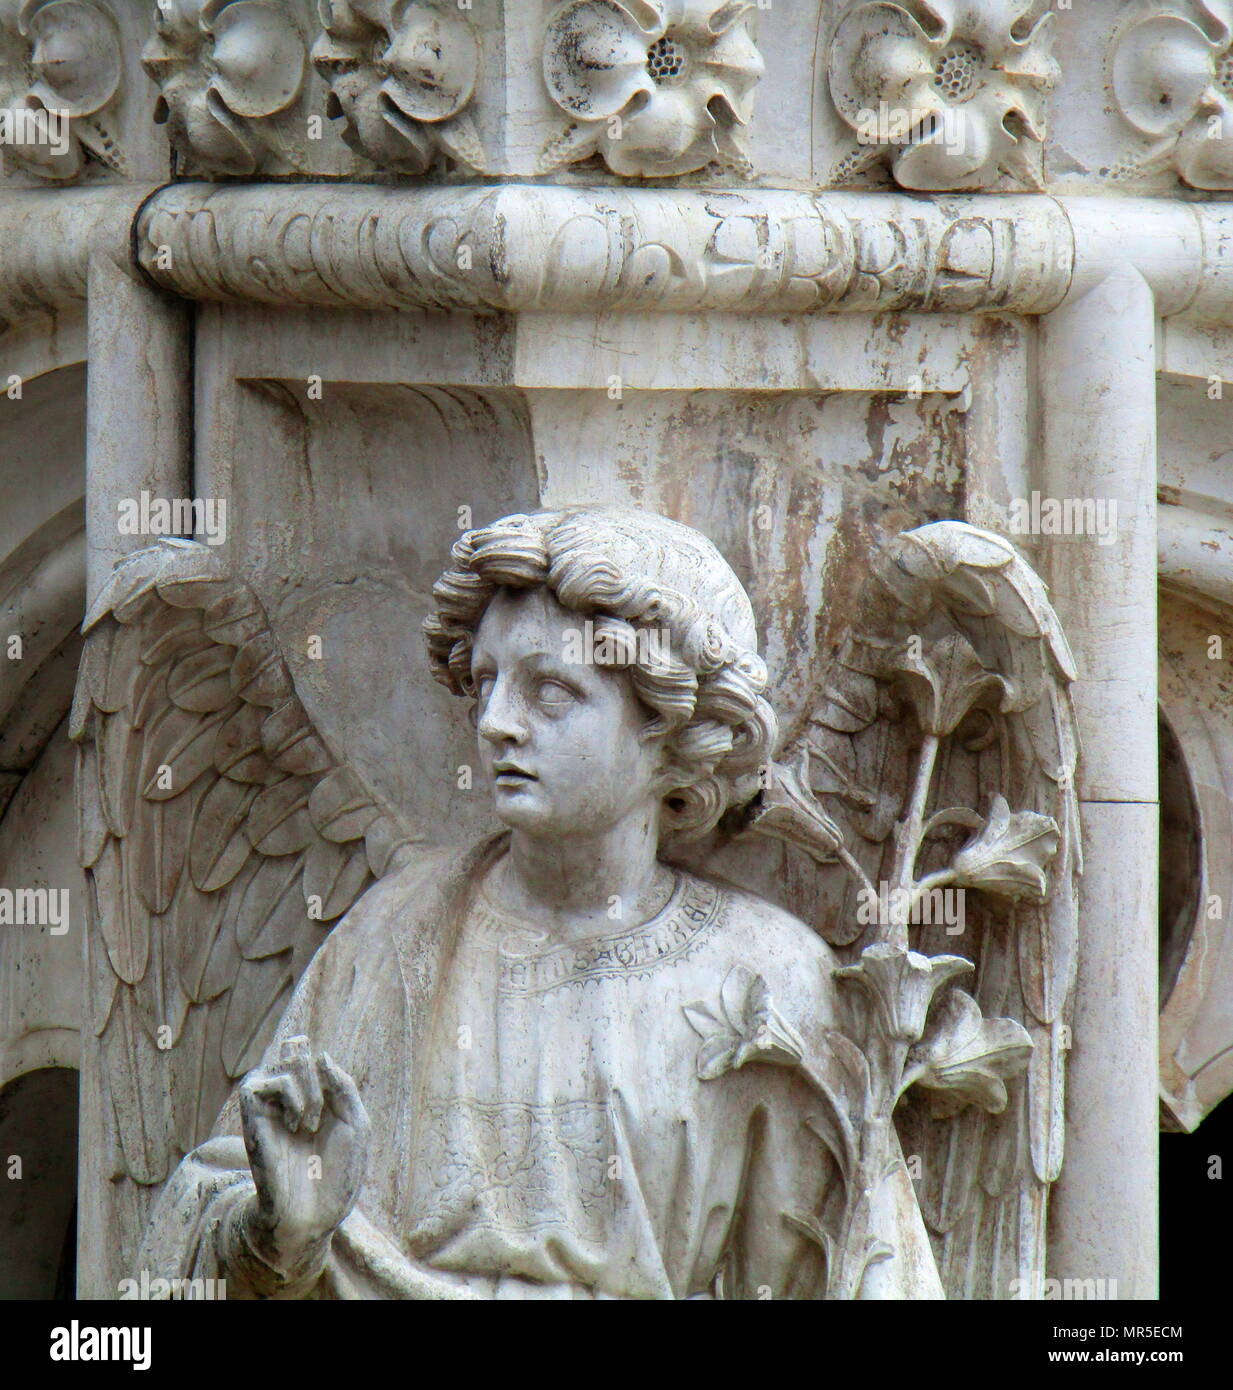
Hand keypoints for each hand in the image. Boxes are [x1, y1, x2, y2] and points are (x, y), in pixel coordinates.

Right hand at [238, 1037, 369, 1273]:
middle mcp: (291, 1100)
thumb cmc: (338, 1174)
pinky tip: (296, 1124)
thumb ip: (342, 1086)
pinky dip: (288, 1095)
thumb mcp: (355, 1123)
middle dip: (317, 1075)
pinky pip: (258, 1083)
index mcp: (317, 1100)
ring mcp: (271, 1109)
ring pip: (282, 1064)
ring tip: (309, 1124)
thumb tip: (321, 1055)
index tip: (331, 1100)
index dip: (322, 1065)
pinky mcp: (251, 1120)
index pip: (313, 1057)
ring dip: (306, 1089)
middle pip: (297, 1051)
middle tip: (320, 1115)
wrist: (312, 1215)